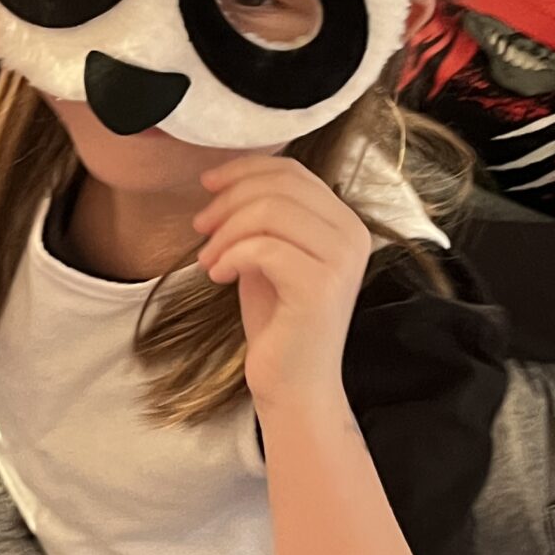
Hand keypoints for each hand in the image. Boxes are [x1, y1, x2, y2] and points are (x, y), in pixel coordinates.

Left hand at [194, 155, 370, 414]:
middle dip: (229, 200)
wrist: (293, 385)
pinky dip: (231, 256)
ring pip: (270, 211)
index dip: (243, 170)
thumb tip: (225, 179)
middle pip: (280, 186)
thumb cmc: (278, 322)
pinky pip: (264, 248)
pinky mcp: (321, 286)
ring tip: (208, 259)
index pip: (292, 172)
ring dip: (226, 231)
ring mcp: (341, 261)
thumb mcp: (269, 255)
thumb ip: (263, 216)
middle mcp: (353, 235)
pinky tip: (218, 277)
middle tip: (201, 228)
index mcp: (345, 222)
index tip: (207, 185)